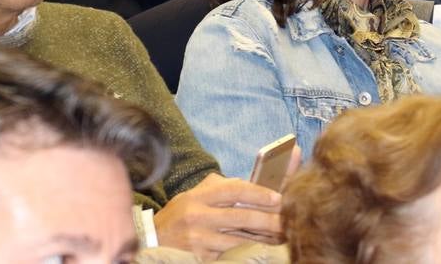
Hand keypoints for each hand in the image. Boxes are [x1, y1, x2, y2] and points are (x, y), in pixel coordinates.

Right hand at [153, 174, 282, 258]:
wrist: (152, 241)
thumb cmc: (181, 214)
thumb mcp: (195, 194)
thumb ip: (221, 187)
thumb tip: (253, 183)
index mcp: (199, 196)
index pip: (233, 190)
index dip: (257, 193)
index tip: (278, 197)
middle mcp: (198, 217)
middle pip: (240, 217)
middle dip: (268, 220)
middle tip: (288, 220)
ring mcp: (199, 240)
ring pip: (239, 240)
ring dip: (263, 240)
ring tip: (282, 238)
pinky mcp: (200, 258)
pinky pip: (229, 256)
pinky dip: (247, 253)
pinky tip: (262, 251)